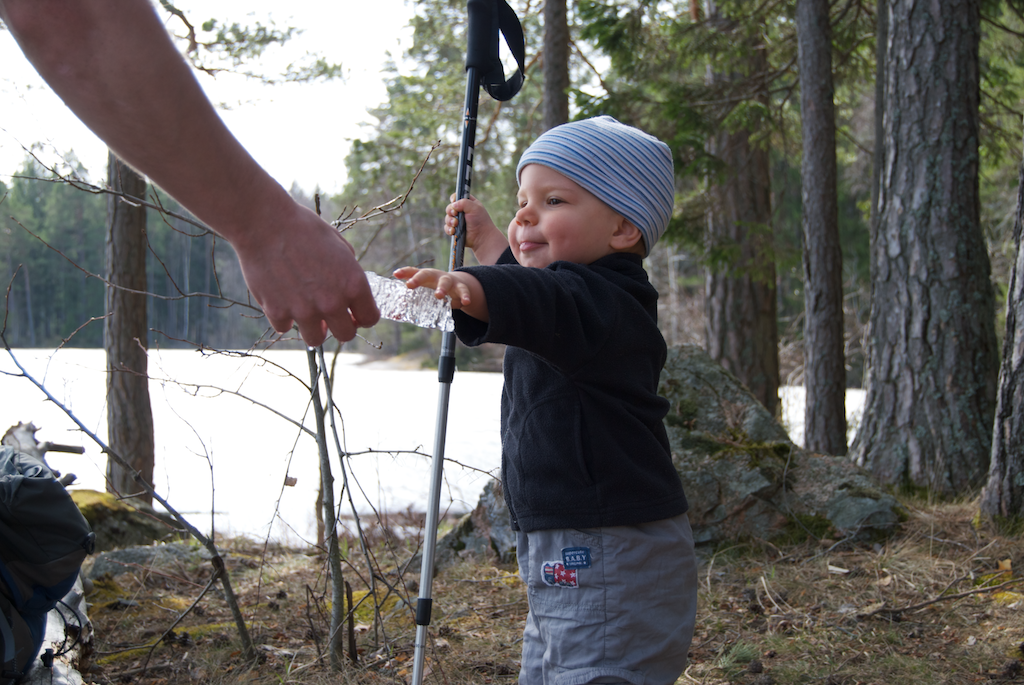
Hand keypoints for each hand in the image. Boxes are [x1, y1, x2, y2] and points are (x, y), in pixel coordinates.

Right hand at [234, 204, 379, 345]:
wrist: (264, 223)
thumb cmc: (303, 228)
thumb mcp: (339, 245)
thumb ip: (349, 272)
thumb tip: (351, 292)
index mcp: (353, 283)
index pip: (370, 319)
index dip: (363, 317)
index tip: (354, 313)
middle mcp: (332, 301)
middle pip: (346, 336)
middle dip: (340, 326)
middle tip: (330, 315)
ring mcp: (304, 310)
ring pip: (316, 340)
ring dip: (313, 328)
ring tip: (305, 310)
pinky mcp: (277, 312)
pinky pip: (285, 327)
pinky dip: (283, 316)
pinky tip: (281, 298)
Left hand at [393, 266, 487, 321]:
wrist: (457, 285)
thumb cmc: (434, 289)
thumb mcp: (423, 294)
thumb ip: (409, 303)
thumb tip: (394, 316)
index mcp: (424, 276)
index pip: (412, 271)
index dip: (404, 272)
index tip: (395, 275)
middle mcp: (435, 276)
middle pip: (426, 274)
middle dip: (417, 278)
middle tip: (410, 285)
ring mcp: (448, 280)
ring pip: (445, 281)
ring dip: (441, 288)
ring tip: (438, 296)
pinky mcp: (460, 287)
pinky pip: (463, 290)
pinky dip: (465, 296)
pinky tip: (466, 302)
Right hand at [445, 194, 507, 265]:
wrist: (482, 237)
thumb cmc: (481, 221)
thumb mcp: (474, 208)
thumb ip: (464, 202)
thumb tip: (453, 205)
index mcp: (468, 203)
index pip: (457, 197)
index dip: (454, 198)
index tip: (454, 201)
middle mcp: (462, 212)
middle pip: (450, 207)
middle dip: (450, 211)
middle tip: (454, 213)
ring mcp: (458, 221)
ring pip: (447, 218)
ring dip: (450, 221)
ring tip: (456, 224)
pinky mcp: (455, 230)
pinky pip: (447, 228)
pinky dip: (449, 229)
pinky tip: (453, 231)